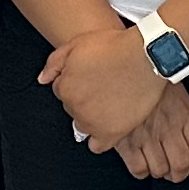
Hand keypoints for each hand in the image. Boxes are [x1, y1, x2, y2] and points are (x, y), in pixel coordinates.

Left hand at [41, 22, 175, 153]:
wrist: (146, 57)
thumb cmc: (116, 47)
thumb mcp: (78, 44)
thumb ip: (54, 62)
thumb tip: (42, 79)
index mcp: (65, 87)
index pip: (63, 91)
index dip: (77, 81)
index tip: (91, 77)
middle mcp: (75, 107)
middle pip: (73, 108)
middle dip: (84, 98)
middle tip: (103, 86)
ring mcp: (93, 122)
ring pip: (83, 125)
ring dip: (91, 116)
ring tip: (109, 102)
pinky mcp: (111, 133)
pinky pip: (97, 146)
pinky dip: (100, 138)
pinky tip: (108, 126)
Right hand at [112, 85, 188, 182]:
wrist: (125, 69)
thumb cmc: (149, 78)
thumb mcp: (175, 91)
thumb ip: (182, 114)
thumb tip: (186, 135)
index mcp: (184, 114)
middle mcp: (169, 128)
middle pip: (182, 164)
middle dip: (178, 174)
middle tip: (172, 173)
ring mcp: (148, 135)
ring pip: (160, 169)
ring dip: (158, 172)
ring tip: (154, 167)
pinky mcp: (127, 141)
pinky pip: (138, 168)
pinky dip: (140, 172)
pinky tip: (139, 164)